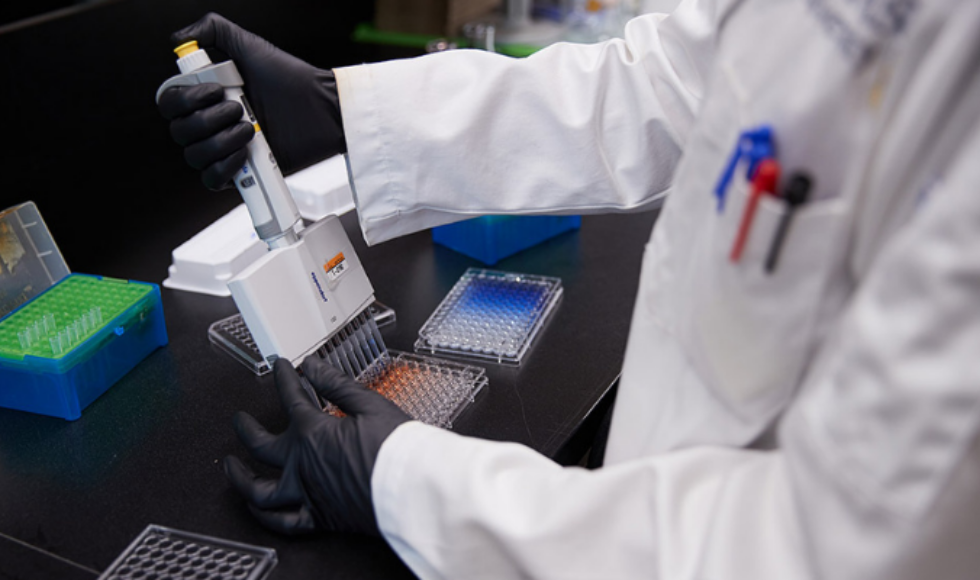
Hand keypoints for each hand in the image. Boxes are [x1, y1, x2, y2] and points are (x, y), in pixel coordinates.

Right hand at [157, 12, 345, 189]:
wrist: (320, 110)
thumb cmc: (289, 79)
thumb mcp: (249, 46)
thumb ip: (213, 31)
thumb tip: (180, 39)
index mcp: (204, 96)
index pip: (170, 104)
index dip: (183, 101)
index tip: (215, 91)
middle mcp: (209, 123)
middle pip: (180, 132)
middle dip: (207, 120)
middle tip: (240, 109)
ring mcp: (223, 149)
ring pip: (195, 156)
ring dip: (219, 142)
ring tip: (249, 130)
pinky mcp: (239, 172)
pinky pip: (211, 180)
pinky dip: (224, 168)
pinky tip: (244, 153)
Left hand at [224, 356, 409, 534]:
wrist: (414, 489)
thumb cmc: (398, 450)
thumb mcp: (370, 405)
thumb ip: (336, 385)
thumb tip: (312, 367)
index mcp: (314, 434)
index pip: (290, 398)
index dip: (283, 379)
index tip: (280, 369)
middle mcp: (302, 465)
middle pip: (260, 445)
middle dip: (246, 427)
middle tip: (240, 419)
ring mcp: (307, 493)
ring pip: (259, 491)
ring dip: (240, 477)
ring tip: (231, 468)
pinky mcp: (319, 517)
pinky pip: (282, 522)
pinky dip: (264, 516)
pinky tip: (257, 509)